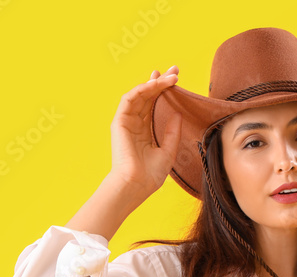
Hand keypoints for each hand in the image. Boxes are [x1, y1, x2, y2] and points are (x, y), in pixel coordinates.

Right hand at [108, 65, 182, 198]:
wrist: (135, 185)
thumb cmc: (150, 175)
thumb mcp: (168, 151)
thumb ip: (172, 132)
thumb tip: (178, 113)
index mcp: (145, 132)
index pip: (154, 105)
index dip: (164, 91)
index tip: (177, 80)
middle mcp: (135, 124)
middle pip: (148, 97)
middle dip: (161, 82)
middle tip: (176, 71)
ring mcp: (126, 122)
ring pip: (140, 95)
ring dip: (154, 83)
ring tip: (171, 77)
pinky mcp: (119, 122)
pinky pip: (129, 99)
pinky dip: (142, 89)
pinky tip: (155, 83)